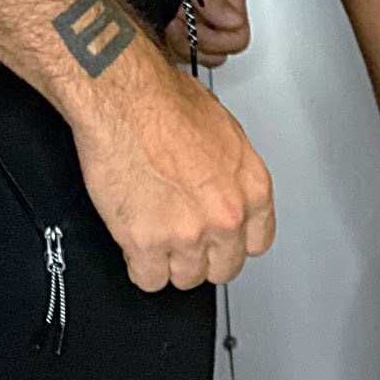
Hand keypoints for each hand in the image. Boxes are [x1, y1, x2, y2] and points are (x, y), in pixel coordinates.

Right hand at [73, 60, 275, 291]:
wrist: (124, 98)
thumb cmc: (164, 99)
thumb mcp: (221, 128)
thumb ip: (229, 172)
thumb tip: (222, 185)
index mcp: (251, 187)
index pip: (256, 243)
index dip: (232, 242)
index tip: (219, 239)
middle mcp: (226, 215)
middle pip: (223, 268)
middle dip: (202, 256)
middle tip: (182, 238)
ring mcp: (188, 234)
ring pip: (185, 278)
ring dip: (169, 262)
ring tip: (154, 235)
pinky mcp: (147, 243)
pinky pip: (148, 280)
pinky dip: (139, 267)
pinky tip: (135, 247)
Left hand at [166, 0, 251, 66]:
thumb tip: (233, 22)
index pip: (238, 37)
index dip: (217, 40)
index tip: (194, 28)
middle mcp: (215, 8)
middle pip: (220, 51)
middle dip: (198, 44)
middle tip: (177, 25)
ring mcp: (195, 18)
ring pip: (199, 53)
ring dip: (181, 44)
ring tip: (166, 21)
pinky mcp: (176, 25)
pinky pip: (179, 50)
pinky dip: (168, 43)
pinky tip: (159, 25)